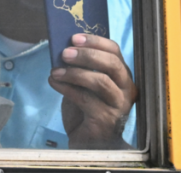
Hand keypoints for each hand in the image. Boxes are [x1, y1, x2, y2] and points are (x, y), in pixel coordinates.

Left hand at [48, 33, 137, 148]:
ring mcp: (119, 105)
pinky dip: (67, 88)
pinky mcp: (106, 119)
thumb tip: (64, 47)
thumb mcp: (85, 84)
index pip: (114, 51)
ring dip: (75, 73)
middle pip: (111, 64)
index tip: (74, 37)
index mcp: (122, 75)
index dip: (95, 41)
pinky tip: (54, 82)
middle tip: (65, 52)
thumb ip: (82, 68)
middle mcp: (126, 88)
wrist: (90, 143)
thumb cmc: (87, 110)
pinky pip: (86, 99)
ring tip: (55, 71)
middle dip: (87, 55)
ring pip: (100, 81)